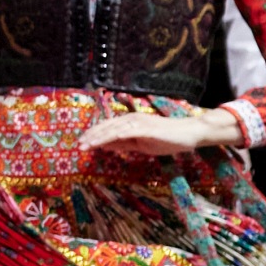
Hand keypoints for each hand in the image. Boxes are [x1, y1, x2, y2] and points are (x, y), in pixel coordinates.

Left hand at [79, 103, 232, 161]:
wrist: (187, 134)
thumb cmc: (165, 139)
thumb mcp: (141, 144)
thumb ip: (123, 144)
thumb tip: (105, 146)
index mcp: (129, 122)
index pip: (107, 128)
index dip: (93, 134)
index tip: (81, 142)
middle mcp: (131, 119)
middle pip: (106, 127)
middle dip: (91, 136)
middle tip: (78, 144)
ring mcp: (139, 123)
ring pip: (113, 130)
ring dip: (98, 137)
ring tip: (86, 145)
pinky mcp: (146, 128)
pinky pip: (127, 132)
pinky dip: (114, 136)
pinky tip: (104, 141)